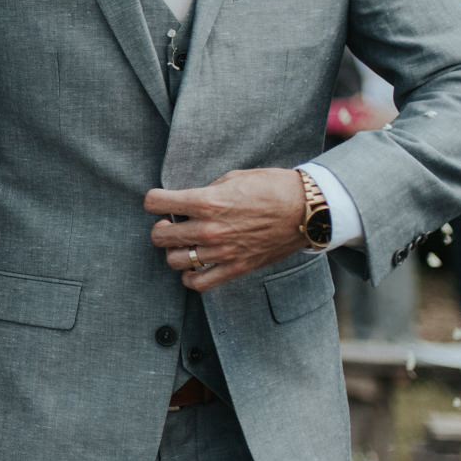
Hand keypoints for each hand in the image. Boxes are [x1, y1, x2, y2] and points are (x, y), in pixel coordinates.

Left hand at [146, 167, 309, 290]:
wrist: (306, 210)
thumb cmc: (271, 188)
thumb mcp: (233, 178)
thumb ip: (205, 192)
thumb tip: (187, 202)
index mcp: (206, 202)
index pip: (156, 203)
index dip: (154, 201)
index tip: (159, 202)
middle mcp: (209, 229)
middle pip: (159, 236)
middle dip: (160, 227)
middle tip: (171, 223)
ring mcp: (221, 252)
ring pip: (175, 261)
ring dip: (174, 251)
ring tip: (185, 243)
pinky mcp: (236, 267)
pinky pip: (199, 282)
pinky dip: (190, 276)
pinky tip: (194, 265)